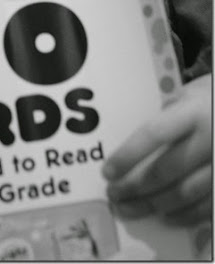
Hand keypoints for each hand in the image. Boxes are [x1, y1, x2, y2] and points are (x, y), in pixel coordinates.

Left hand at [102, 74, 211, 225]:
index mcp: (194, 113)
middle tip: (113, 194)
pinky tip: (166, 216)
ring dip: (153, 205)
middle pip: (165, 170)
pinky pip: (207, 207)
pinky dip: (185, 215)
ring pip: (184, 194)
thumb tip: (139, 139)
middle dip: (134, 186)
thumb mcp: (191, 95)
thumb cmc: (214, 101)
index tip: (107, 171)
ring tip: (130, 208)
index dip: (128, 155)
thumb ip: (168, 114)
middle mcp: (209, 140)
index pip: (153, 135)